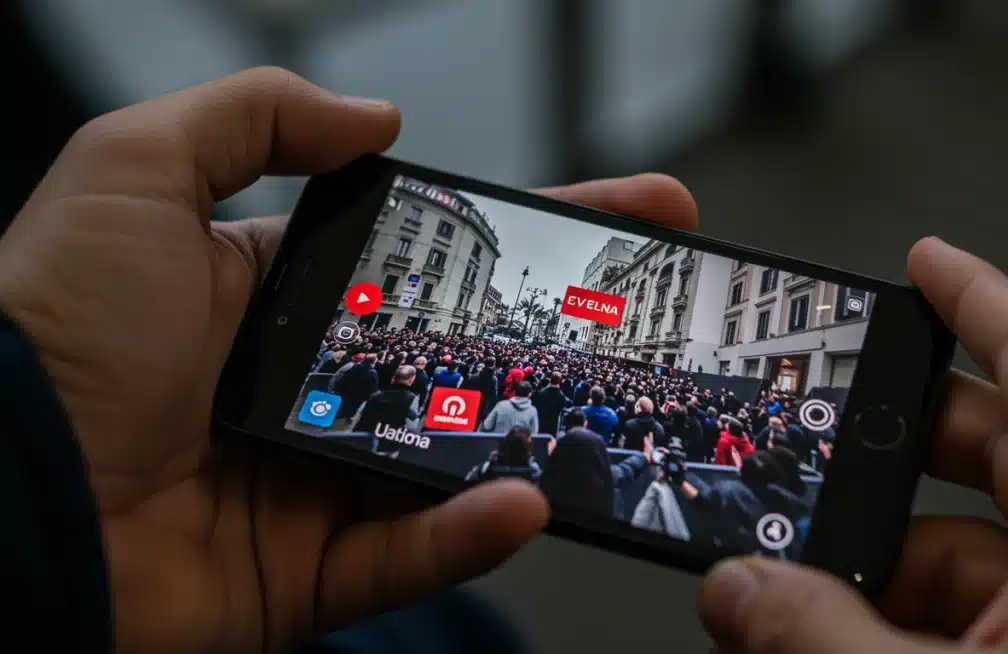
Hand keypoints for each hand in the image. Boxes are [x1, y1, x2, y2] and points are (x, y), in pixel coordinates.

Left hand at [0, 68, 698, 653]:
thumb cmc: (50, 330)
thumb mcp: (134, 173)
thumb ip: (256, 119)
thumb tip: (377, 120)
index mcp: (285, 300)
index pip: (435, 260)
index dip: (530, 235)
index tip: (621, 215)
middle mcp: (311, 392)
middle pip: (467, 361)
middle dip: (570, 332)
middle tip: (663, 314)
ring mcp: (315, 484)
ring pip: (453, 464)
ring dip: (533, 439)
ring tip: (610, 406)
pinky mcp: (308, 573)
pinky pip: (406, 552)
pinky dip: (467, 532)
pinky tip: (522, 500)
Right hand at [697, 237, 1007, 652]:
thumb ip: (814, 629)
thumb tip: (739, 589)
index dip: (971, 297)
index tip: (926, 262)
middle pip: (993, 451)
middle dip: (885, 457)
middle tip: (811, 450)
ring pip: (982, 545)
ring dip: (883, 566)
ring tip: (797, 594)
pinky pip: (1000, 609)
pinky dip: (918, 620)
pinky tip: (846, 638)